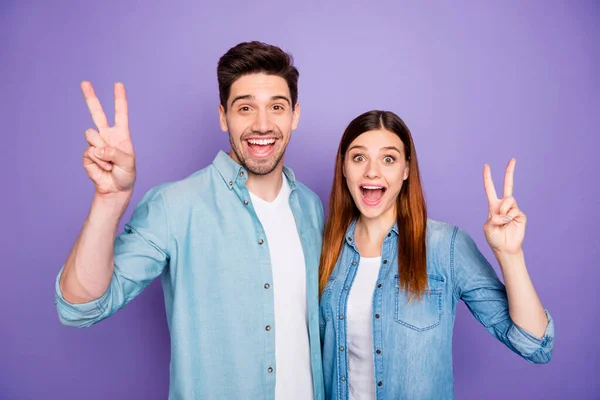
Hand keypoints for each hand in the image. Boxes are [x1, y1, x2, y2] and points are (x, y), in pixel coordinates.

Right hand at [81, 81, 135, 197]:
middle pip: (97, 113)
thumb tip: (97, 148)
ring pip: (91, 135)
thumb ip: (114, 153)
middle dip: (90, 97)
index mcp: (121, 134)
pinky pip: (90, 152)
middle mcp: (107, 136)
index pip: (120, 114)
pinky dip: (98, 162)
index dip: (119, 99)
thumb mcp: (128, 163)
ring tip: (109, 163)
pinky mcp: (88, 154)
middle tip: (84, 82)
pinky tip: (103, 168)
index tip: (118, 84)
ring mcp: (96, 144)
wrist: (115, 189)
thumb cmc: (126, 175)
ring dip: (102, 151)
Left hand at [483, 158, 526, 254]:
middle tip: (513, 159)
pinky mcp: (521, 215)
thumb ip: (494, 218)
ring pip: (509, 200)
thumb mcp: (488, 227)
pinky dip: (509, 218)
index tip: (486, 166)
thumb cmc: (494, 238)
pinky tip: (510, 224)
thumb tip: (506, 213)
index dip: (488, 178)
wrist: (506, 248)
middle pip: (508, 185)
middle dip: (509, 172)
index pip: (490, 188)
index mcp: (493, 205)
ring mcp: (514, 209)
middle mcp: (504, 205)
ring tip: (503, 221)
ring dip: (504, 210)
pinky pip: (514, 211)